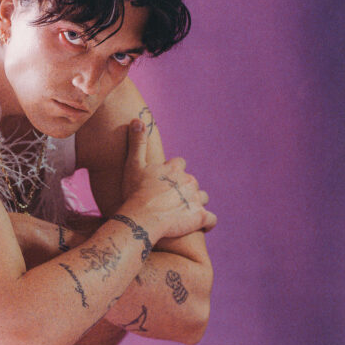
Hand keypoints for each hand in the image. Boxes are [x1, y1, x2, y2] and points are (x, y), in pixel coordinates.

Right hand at [119, 119, 216, 239]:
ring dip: (196, 202)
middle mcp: (188, 181)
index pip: (180, 164)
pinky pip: (211, 219)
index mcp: (174, 168)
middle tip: (170, 198)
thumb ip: (137, 143)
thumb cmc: (135, 192)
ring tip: (184, 211)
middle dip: (184, 188)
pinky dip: (207, 222)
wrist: (142, 218)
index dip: (172, 171)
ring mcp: (195, 199)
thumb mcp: (133, 164)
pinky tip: (201, 225)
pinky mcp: (200, 217)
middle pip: (192, 181)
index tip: (164, 180)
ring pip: (202, 197)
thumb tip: (138, 119)